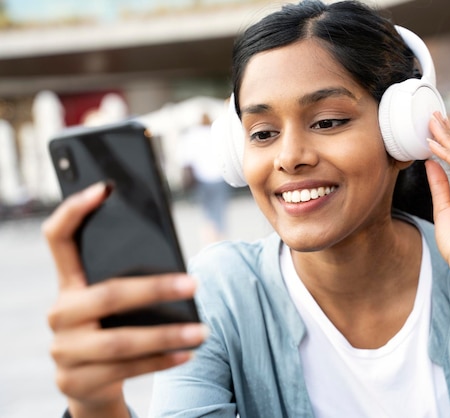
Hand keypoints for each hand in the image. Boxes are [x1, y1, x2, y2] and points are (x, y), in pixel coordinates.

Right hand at [43, 182, 207, 416]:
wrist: (89, 385)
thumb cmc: (113, 328)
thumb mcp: (114, 304)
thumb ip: (130, 278)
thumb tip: (180, 259)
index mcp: (68, 284)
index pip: (58, 239)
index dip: (75, 211)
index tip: (105, 188)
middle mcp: (60, 313)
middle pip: (106, 295)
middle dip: (154, 289)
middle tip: (194, 284)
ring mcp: (65, 351)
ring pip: (120, 341)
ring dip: (167, 335)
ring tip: (203, 331)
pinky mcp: (76, 382)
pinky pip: (127, 370)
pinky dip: (162, 360)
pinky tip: (188, 353)